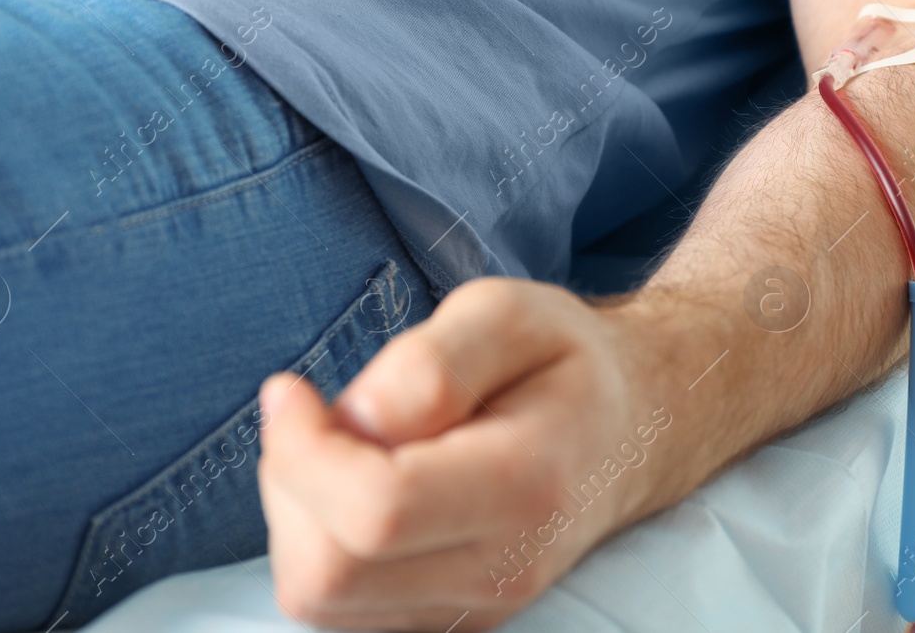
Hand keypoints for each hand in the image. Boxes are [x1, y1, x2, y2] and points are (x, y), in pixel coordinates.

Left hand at [257, 277, 671, 630]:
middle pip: (327, 572)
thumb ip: (429, 363)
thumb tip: (356, 422)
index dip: (302, 451)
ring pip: (319, 596)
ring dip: (300, 512)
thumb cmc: (560, 361)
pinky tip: (356, 484)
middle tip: (319, 413)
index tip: (288, 388)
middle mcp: (501, 571)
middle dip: (290, 482)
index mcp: (526, 486)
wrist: (626, 430)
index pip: (376, 510)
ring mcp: (473, 610)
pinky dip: (318, 540)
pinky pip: (335, 606)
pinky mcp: (443, 622)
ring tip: (347, 445)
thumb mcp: (506, 313)